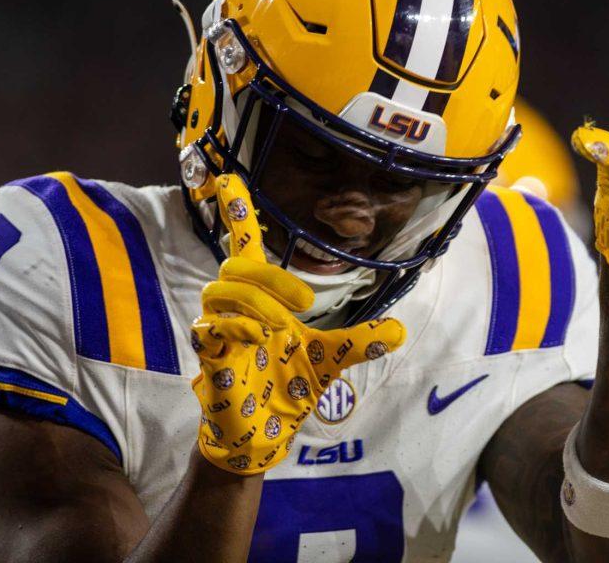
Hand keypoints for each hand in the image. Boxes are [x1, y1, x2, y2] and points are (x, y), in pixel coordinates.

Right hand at [191, 175, 405, 474]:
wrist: (264, 433)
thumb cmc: (287, 388)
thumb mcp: (331, 361)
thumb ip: (361, 342)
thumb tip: (401, 330)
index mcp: (261, 299)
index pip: (245, 244)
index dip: (236, 210)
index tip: (226, 176)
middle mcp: (235, 307)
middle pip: (237, 264)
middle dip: (271, 278)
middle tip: (303, 304)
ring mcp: (218, 331)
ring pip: (219, 290)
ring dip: (256, 302)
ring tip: (280, 328)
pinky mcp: (208, 358)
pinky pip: (207, 328)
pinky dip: (233, 328)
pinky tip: (256, 339)